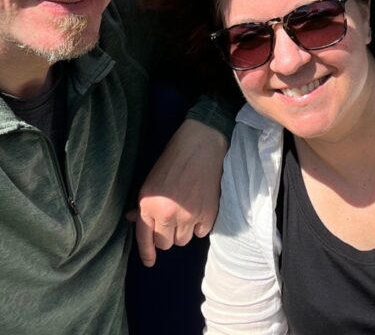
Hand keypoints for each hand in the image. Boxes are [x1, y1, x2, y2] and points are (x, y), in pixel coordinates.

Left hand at [130, 119, 227, 266]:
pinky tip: (199, 209)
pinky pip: (201, 233)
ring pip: (183, 240)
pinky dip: (200, 225)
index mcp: (149, 205)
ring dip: (183, 231)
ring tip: (186, 212)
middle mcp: (166, 215)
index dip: (147, 253)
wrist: (201, 144)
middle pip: (165, 243)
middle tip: (171, 220)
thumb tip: (135, 220)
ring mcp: (188, 216)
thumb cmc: (173, 159)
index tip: (150, 262)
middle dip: (166, 234)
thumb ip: (143, 204)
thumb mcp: (151, 180)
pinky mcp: (208, 214)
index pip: (144, 238)